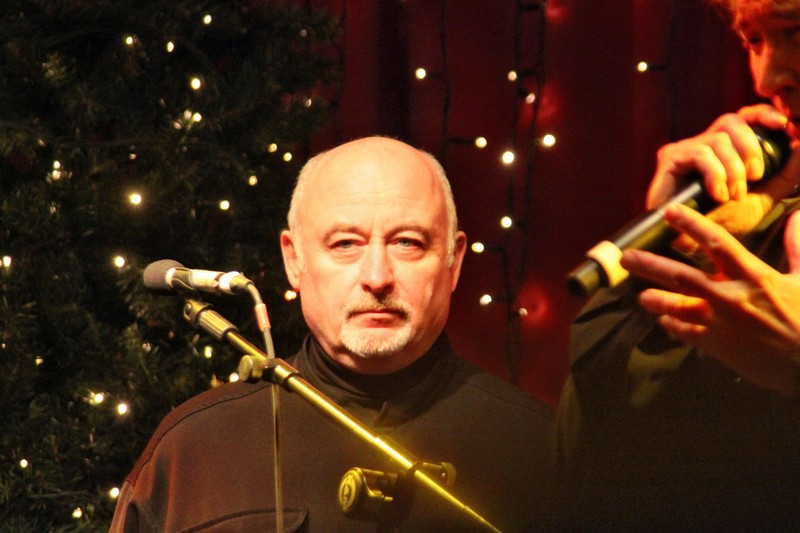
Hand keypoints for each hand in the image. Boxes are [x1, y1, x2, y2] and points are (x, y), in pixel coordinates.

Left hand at [620, 203, 799, 396]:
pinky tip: (663, 320)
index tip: (669, 212)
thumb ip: (798, 246)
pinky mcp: (718, 346)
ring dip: (656, 299)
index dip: (691, 225)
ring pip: (678, 306)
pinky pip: (686, 333)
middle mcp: (731, 297)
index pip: (717, 243)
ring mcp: (721, 323)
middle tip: (626, 257)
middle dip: (650, 264)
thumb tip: (796, 215)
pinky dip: (673, 325)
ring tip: (640, 296)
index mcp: (754, 276)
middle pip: (682, 275)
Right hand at [647, 104, 786, 209]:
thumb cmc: (729, 220)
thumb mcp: (768, 193)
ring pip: (717, 139)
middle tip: (755, 176)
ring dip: (732, 169)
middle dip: (750, 146)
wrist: (696, 244)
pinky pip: (700, 154)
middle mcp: (704, 143)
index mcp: (726, 147)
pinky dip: (715, 174)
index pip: (744, 117)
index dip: (762, 114)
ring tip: (733, 195)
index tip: (782, 124)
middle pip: (730, 121)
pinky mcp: (670, 159)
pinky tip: (717, 195)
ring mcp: (685, 149)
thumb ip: (788, 168)